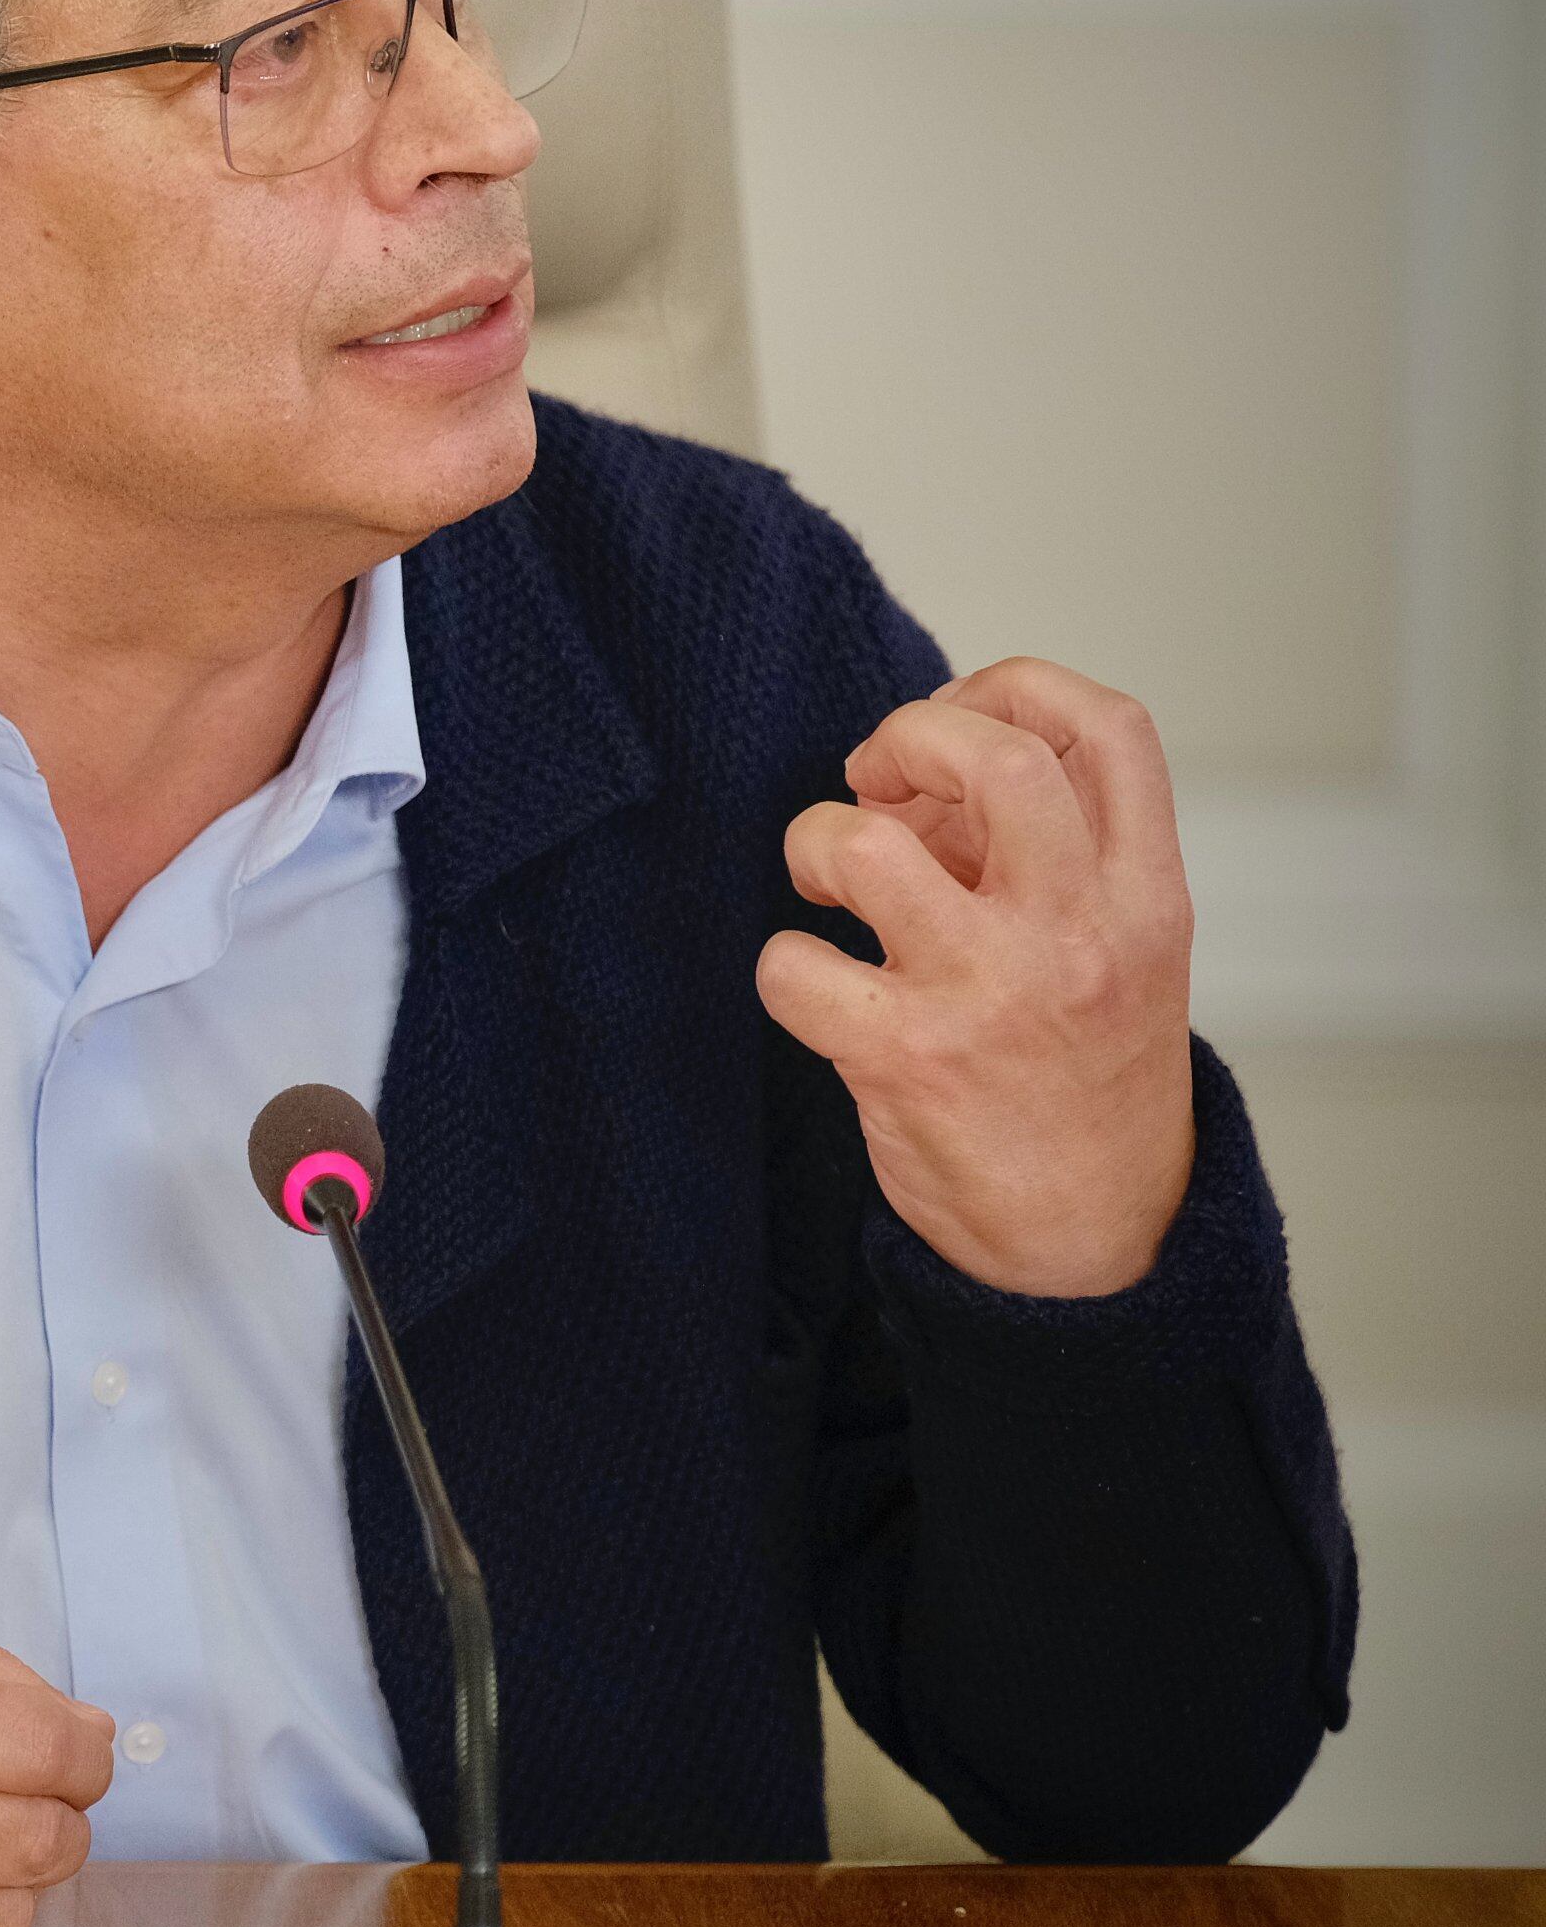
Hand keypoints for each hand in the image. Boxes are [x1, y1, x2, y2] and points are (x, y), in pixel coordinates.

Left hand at [755, 656, 1198, 1297]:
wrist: (1096, 1240)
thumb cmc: (1083, 1077)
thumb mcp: (1113, 948)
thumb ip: (1039, 850)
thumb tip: (917, 768)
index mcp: (1146, 897)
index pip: (1112, 729)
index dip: (1014, 686)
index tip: (959, 718)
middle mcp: (1079, 935)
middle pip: (997, 757)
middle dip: (908, 733)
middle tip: (876, 782)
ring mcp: (992, 994)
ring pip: (868, 845)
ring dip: (820, 839)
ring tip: (830, 880)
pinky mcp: (907, 1058)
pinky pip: (793, 965)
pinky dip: (780, 962)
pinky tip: (813, 985)